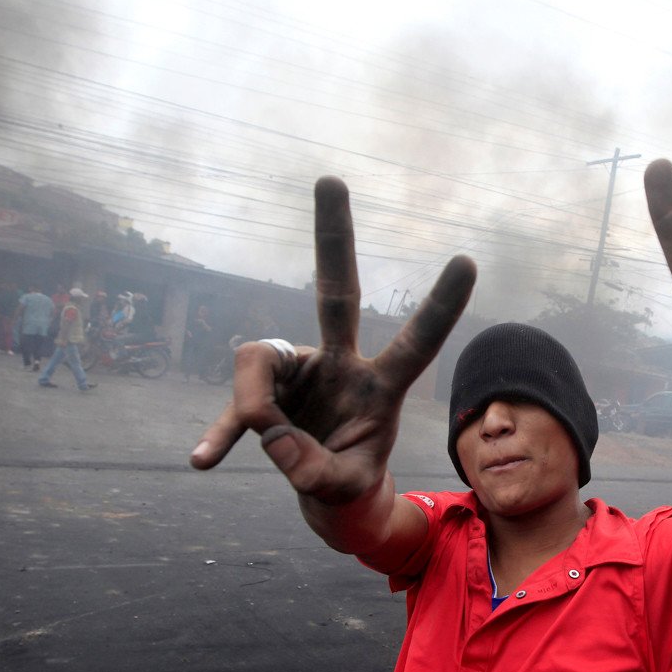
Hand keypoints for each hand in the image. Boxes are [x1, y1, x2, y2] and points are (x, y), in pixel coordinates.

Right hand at [190, 177, 475, 503]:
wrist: (324, 494)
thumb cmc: (348, 482)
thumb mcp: (343, 489)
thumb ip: (315, 472)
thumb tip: (271, 434)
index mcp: (381, 386)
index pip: (417, 343)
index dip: (440, 306)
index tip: (468, 261)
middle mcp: (341, 362)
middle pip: (336, 293)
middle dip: (334, 238)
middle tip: (330, 178)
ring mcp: (300, 370)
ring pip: (258, 362)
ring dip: (252, 407)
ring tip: (269, 446)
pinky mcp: (263, 392)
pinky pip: (234, 404)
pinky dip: (220, 434)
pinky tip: (204, 460)